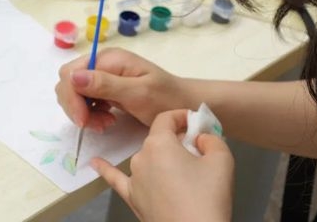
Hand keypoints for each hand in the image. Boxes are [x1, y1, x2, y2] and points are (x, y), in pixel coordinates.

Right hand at [56, 48, 186, 130]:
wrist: (183, 104)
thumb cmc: (166, 98)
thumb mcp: (138, 93)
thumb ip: (106, 84)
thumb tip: (73, 77)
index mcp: (109, 58)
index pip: (71, 74)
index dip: (72, 98)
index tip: (84, 121)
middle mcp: (103, 62)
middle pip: (68, 82)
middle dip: (76, 106)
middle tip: (96, 124)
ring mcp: (104, 75)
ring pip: (74, 93)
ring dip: (83, 112)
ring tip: (104, 124)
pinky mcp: (107, 88)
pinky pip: (86, 100)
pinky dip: (91, 113)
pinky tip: (106, 121)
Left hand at [91, 110, 233, 221]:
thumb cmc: (207, 200)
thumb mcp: (222, 159)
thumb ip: (212, 138)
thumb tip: (202, 137)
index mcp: (159, 143)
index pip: (166, 118)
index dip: (182, 117)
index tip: (196, 123)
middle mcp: (141, 158)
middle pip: (159, 139)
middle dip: (177, 140)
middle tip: (199, 150)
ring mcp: (135, 179)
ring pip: (148, 158)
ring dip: (162, 158)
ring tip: (184, 170)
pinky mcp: (133, 199)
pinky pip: (117, 179)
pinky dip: (106, 169)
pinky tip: (94, 162)